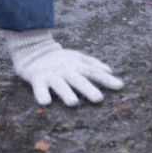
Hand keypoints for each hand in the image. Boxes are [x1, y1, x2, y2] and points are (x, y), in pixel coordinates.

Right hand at [5, 30, 123, 106]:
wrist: (31, 49)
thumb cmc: (59, 58)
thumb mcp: (76, 58)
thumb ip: (93, 64)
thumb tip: (111, 71)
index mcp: (76, 65)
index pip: (94, 72)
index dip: (106, 79)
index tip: (120, 86)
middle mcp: (65, 70)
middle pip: (78, 80)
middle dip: (88, 89)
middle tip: (98, 99)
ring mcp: (51, 75)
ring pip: (60, 85)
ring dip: (66, 93)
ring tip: (73, 103)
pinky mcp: (37, 79)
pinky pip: (39, 88)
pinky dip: (41, 94)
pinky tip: (46, 102)